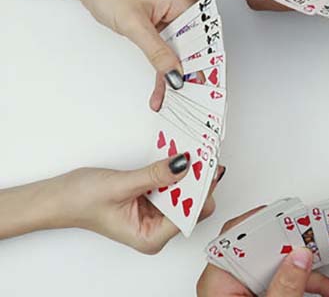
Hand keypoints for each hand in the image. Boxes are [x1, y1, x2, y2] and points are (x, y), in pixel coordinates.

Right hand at [53, 154, 223, 253]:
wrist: (57, 198)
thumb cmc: (79, 201)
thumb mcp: (121, 185)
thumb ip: (154, 175)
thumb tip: (184, 165)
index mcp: (151, 237)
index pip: (190, 216)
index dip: (201, 192)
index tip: (208, 168)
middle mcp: (157, 230)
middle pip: (192, 206)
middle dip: (197, 181)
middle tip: (204, 155)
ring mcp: (156, 216)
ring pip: (184, 194)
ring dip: (188, 174)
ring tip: (193, 152)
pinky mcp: (153, 202)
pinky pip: (172, 186)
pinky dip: (175, 172)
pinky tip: (178, 157)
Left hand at [71, 0, 198, 109]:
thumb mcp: (134, 22)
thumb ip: (156, 51)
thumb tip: (175, 74)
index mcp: (185, 2)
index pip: (201, 40)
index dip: (202, 65)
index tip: (199, 88)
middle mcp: (183, 11)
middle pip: (193, 51)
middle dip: (189, 77)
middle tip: (188, 101)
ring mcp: (172, 21)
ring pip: (179, 57)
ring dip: (174, 79)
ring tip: (171, 102)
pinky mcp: (160, 30)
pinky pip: (167, 55)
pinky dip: (162, 73)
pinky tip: (160, 92)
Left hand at [197, 207, 328, 296]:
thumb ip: (285, 288)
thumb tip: (300, 257)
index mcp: (219, 284)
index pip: (235, 237)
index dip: (260, 220)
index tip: (286, 214)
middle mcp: (231, 284)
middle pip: (264, 251)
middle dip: (298, 249)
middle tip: (319, 240)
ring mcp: (248, 293)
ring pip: (282, 270)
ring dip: (313, 276)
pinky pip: (287, 285)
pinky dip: (310, 289)